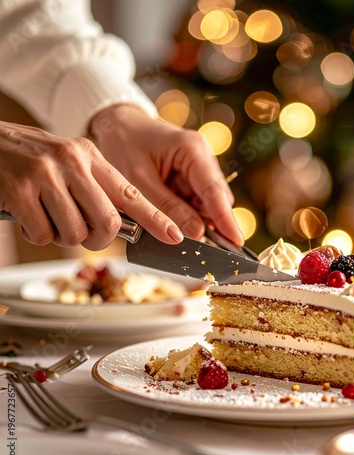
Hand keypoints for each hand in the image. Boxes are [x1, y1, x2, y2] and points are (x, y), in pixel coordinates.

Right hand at [0, 121, 183, 249]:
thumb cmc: (30, 160)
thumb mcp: (70, 163)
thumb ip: (96, 189)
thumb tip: (121, 226)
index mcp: (90, 156)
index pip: (131, 193)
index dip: (155, 219)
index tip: (174, 236)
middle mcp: (72, 161)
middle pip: (108, 222)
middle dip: (98, 239)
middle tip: (83, 234)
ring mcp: (45, 173)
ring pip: (76, 232)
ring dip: (63, 237)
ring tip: (49, 218)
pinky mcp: (20, 188)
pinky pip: (43, 234)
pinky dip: (37, 234)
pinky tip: (28, 215)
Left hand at [89, 104, 243, 245]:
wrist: (116, 125)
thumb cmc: (123, 145)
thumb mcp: (138, 181)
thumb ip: (167, 208)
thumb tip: (197, 233)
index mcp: (191, 149)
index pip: (214, 191)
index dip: (225, 219)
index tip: (236, 242)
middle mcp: (203, 156)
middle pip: (216, 199)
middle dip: (207, 221)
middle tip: (189, 240)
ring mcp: (200, 165)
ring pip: (207, 203)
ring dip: (193, 216)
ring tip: (167, 214)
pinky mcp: (194, 175)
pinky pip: (196, 200)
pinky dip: (185, 211)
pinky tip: (168, 208)